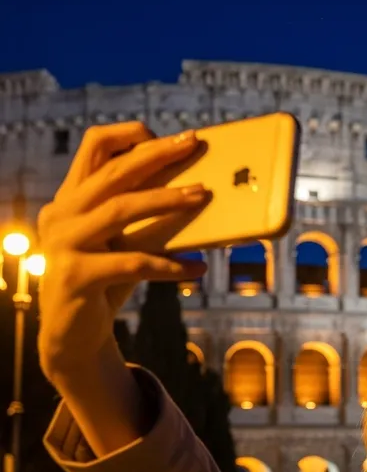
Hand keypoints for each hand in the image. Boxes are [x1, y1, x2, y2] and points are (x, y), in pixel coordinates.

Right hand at [37, 122, 208, 381]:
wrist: (75, 336)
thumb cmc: (108, 282)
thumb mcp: (125, 243)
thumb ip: (145, 217)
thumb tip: (197, 192)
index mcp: (70, 199)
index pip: (93, 147)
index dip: (131, 135)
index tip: (172, 139)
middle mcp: (60, 214)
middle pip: (113, 172)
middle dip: (157, 156)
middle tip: (193, 145)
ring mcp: (63, 244)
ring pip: (120, 209)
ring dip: (166, 201)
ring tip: (202, 197)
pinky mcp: (75, 276)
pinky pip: (131, 264)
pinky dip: (169, 266)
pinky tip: (196, 269)